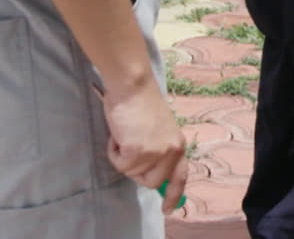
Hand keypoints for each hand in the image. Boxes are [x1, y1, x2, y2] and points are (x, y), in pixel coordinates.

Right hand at [100, 80, 188, 210]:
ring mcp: (154, 153)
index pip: (180, 177)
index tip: (168, 208)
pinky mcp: (137, 152)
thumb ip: (159, 151)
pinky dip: (113, 151)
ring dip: (122, 157)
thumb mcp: (158, 130)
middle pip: (151, 182)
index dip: (174, 195)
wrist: (132, 86)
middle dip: (136, 171)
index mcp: (178, 144)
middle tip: (129, 150)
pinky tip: (118, 134)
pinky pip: (118, 164)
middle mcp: (170, 151)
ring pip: (131, 173)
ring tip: (124, 134)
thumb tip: (150, 174)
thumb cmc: (140, 103)